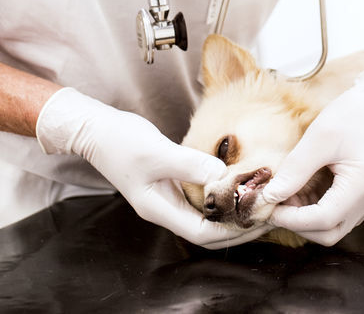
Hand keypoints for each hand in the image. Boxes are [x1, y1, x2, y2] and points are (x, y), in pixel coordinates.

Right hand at [36, 88, 269, 248]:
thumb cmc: (121, 141)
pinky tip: (236, 186)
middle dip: (238, 226)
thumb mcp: (158, 152)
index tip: (258, 219)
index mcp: (159, 209)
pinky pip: (200, 199)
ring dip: (231, 213)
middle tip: (267, 214)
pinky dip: (220, 197)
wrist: (97, 129)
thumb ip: (190, 165)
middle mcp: (164, 209)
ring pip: (205, 216)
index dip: (232, 230)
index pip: (202, 232)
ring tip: (257, 203)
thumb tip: (222, 175)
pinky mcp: (170, 183)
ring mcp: (166, 197)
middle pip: (207, 231)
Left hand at [261, 65, 363, 245]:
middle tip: (273, 202)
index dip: (292, 219)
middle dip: (297, 223)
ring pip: (332, 228)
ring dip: (304, 218)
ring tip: (284, 193)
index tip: (267, 205)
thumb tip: (269, 197)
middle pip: (329, 232)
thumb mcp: (317, 138)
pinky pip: (337, 216)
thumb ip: (294, 171)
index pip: (324, 220)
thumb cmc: (348, 116)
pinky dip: (314, 210)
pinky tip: (299, 191)